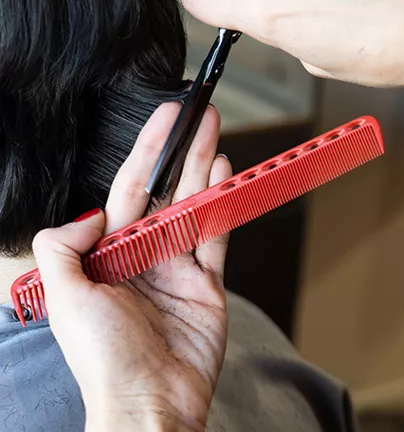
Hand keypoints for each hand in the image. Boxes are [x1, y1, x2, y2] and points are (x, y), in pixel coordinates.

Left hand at [33, 103, 230, 431]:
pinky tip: (226, 176)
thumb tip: (91, 213)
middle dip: (182, 149)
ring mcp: (178, 268)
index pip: (131, 189)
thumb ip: (64, 246)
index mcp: (110, 255)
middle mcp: (145, 255)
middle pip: (167, 189)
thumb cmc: (103, 359)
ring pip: (194, 205)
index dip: (148, 150)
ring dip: (205, 168)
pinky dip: (222, 206)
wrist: (149, 406)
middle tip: (198, 114)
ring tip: (215, 132)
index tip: (165, 118)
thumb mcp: (65, 298)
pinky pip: (216, 236)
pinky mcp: (207, 285)